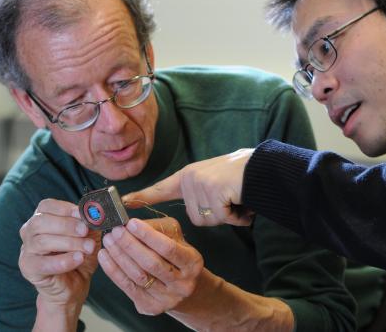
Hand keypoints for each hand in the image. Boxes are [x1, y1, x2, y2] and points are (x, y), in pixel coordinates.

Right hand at [18, 199, 101, 325]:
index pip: (46, 206)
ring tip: (88, 247)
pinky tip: (78, 259)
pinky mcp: (28, 268)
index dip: (64, 208)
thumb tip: (96, 211)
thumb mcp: (88, 235)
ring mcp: (27, 250)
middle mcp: (30, 231)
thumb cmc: (80, 255)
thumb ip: (90, 222)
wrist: (76, 283)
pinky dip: (63, 261)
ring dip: (69, 243)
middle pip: (41, 221)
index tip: (82, 213)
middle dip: (66, 225)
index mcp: (43, 218)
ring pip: (42, 241)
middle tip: (85, 231)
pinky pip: (43, 263)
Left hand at [98, 217, 203, 314]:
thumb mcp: (177, 239)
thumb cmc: (177, 257)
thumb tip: (133, 224)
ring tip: (108, 241)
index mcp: (192, 263)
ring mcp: (167, 298)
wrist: (184, 288)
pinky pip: (128, 287)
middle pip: (151, 264)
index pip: (168, 248)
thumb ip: (159, 229)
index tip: (131, 223)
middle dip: (130, 245)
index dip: (148, 235)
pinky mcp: (151, 307)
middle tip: (115, 231)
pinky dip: (114, 271)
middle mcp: (183, 283)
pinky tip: (105, 257)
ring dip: (119, 257)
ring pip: (138, 276)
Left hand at [122, 149, 254, 225]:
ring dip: (227, 215)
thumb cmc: (240, 176)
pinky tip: (241, 201)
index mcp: (187, 176)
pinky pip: (222, 218)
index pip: (161, 189)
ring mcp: (200, 184)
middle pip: (196, 217)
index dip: (143, 197)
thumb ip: (199, 194)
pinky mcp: (212, 190)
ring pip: (208, 219)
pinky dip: (236, 216)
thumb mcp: (212, 182)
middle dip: (216, 215)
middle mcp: (190, 178)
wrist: (263, 166)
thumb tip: (198, 213)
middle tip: (230, 199)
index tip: (123, 203)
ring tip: (236, 198)